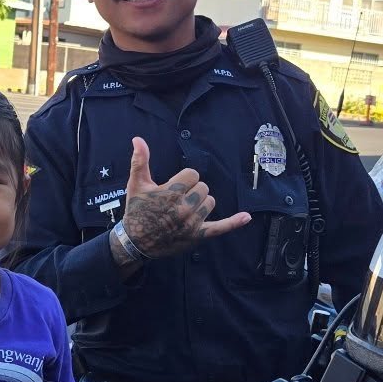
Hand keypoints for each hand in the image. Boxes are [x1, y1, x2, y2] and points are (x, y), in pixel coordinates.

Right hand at [120, 137, 251, 259]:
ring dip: (201, 203)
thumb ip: (140, 161)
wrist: (136, 242)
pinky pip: (221, 227)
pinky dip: (234, 222)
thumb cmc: (136, 211)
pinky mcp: (198, 235)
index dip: (183, 179)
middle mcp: (183, 208)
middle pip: (203, 187)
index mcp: (170, 193)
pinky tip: (246, 216)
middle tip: (177, 199)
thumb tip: (138, 139)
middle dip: (192, 190)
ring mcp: (192, 223)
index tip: (173, 187)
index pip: (193, 174)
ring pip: (211, 202)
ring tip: (184, 209)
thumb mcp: (136, 184)